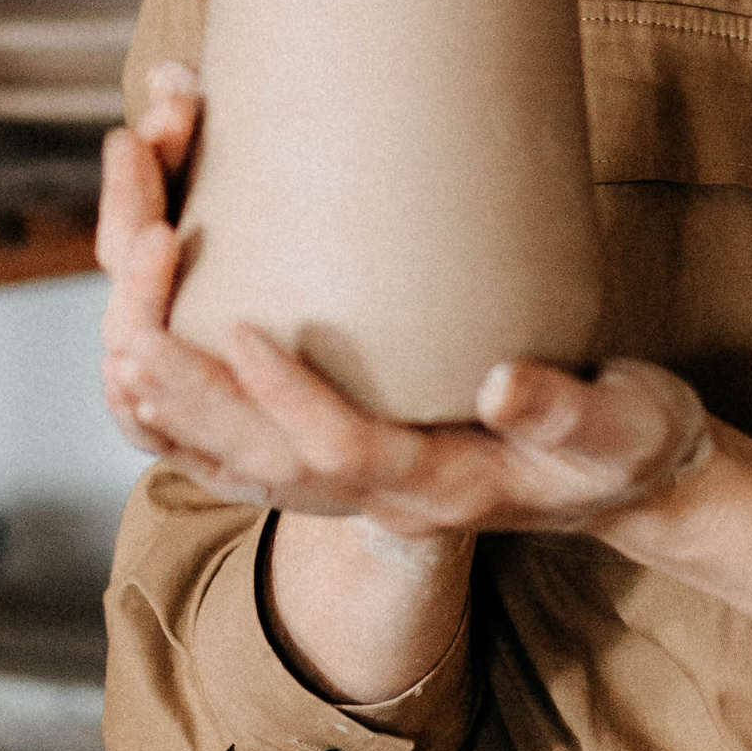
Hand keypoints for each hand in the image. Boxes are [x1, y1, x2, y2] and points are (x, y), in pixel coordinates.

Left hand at [98, 70, 709, 535]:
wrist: (617, 472)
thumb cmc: (622, 442)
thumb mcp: (621, 427)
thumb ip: (564, 410)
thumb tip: (500, 383)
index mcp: (439, 489)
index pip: (340, 456)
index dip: (285, 399)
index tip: (241, 326)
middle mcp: (369, 494)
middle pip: (248, 457)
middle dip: (182, 375)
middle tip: (139, 269)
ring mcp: (337, 474)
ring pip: (216, 447)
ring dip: (158, 365)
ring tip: (129, 256)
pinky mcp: (325, 437)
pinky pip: (222, 424)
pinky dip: (174, 367)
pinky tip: (152, 282)